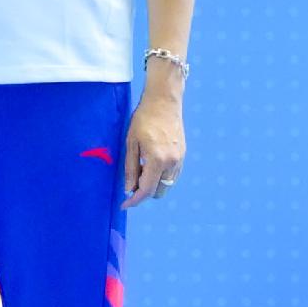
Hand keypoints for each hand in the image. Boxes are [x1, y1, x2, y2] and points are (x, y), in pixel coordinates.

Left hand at [124, 87, 185, 204]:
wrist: (164, 102)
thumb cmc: (143, 119)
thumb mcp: (131, 142)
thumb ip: (130, 168)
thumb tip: (128, 189)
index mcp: (157, 159)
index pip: (146, 189)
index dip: (134, 200)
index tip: (124, 205)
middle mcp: (172, 163)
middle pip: (158, 191)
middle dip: (144, 192)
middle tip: (130, 183)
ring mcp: (180, 160)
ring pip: (167, 185)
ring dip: (153, 185)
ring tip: (140, 171)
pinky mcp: (183, 156)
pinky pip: (172, 176)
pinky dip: (161, 177)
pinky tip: (151, 166)